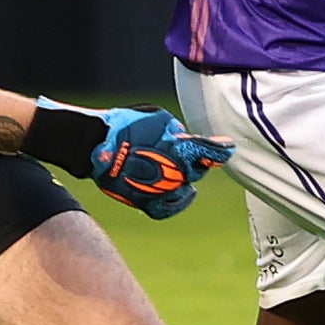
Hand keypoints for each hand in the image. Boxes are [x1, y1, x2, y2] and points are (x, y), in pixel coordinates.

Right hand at [88, 106, 233, 219]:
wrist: (96, 146)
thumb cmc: (125, 125)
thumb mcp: (157, 116)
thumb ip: (176, 130)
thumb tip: (184, 139)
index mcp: (182, 149)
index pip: (211, 152)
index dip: (221, 149)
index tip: (228, 147)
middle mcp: (177, 173)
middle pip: (198, 171)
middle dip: (197, 161)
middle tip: (192, 153)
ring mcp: (163, 191)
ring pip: (185, 190)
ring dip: (185, 180)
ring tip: (179, 171)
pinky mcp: (146, 203)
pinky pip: (168, 208)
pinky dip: (175, 202)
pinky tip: (177, 194)